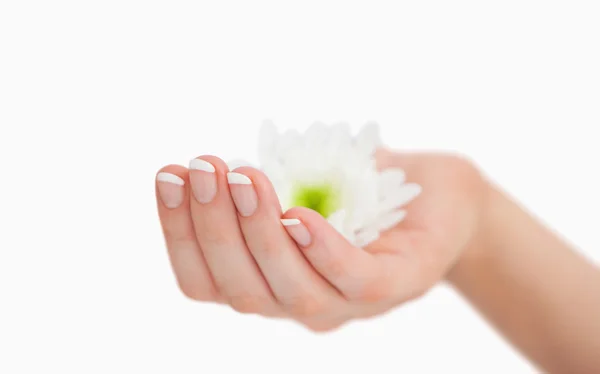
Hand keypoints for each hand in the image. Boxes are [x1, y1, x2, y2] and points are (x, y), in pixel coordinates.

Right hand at [155, 149, 486, 330]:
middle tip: (202, 168)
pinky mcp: (398, 283)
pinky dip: (321, 250)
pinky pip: (353, 280)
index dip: (178, 233)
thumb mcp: (300, 185)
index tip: (167, 176)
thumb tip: (206, 172)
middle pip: (242, 289)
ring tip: (244, 178)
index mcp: (270, 281)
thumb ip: (258, 191)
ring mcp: (349, 302)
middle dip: (212, 227)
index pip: (207, 280)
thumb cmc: (362, 189)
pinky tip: (298, 213)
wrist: (444, 198)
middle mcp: (302, 302)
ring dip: (258, 232)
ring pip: (290, 289)